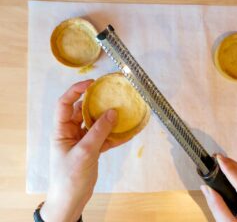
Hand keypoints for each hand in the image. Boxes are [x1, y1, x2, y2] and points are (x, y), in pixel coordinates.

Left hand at [40, 80, 125, 221]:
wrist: (72, 200)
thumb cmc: (70, 176)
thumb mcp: (85, 152)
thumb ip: (99, 131)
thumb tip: (113, 112)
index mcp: (62, 130)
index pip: (65, 103)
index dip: (76, 90)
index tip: (92, 84)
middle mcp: (71, 132)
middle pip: (83, 111)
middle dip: (97, 103)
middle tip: (112, 95)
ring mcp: (83, 140)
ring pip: (96, 124)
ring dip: (108, 119)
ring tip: (122, 111)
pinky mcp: (92, 149)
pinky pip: (104, 137)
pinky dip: (114, 136)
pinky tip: (127, 133)